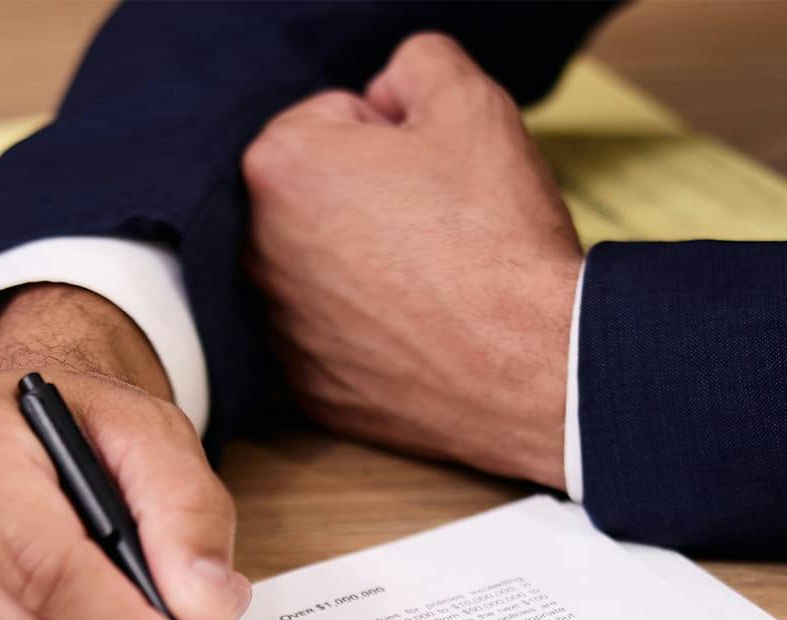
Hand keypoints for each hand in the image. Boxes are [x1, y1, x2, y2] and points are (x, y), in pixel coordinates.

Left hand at [242, 34, 582, 488]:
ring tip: (431, 278)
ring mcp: (278, 329)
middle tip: (434, 224)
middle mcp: (256, 253)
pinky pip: (332, 338)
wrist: (530, 367)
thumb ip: (416, 65)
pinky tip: (418, 330)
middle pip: (316, 197)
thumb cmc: (495, 238)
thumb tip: (388, 92)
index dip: (391, 137)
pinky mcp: (307, 387)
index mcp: (280, 167)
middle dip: (365, 199)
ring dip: (363, 265)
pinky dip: (367, 330)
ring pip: (321, 270)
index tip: (429, 173)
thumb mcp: (470, 103)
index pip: (330, 120)